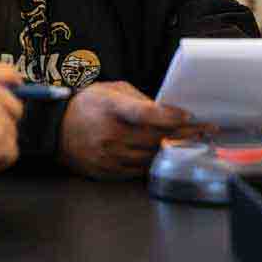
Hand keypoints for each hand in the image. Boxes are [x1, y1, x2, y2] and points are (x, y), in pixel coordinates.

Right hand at [59, 81, 204, 178]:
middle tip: (206, 129)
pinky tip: (168, 154)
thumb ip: (139, 100)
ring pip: (151, 155)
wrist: (56, 129)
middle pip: (156, 137)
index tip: (190, 116)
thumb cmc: (87, 105)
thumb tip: (168, 111)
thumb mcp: (111, 91)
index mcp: (110, 108)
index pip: (146, 113)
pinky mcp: (107, 171)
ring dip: (174, 149)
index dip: (171, 116)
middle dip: (185, 133)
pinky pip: (139, 169)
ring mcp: (108, 155)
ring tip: (195, 142)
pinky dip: (155, 161)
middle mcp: (110, 134)